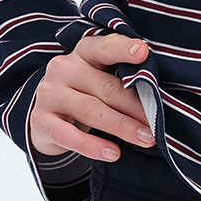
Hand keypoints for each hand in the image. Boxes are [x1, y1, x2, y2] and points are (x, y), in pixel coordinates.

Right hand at [29, 32, 154, 161]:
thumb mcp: (100, 78)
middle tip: (158, 122)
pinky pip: (68, 135)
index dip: (123, 49)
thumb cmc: (86, 92)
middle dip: (136, 106)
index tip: (143, 52)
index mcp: (84, 52)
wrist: (47, 115)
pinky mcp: (40, 121)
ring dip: (122, 126)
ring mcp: (50, 94)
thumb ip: (123, 78)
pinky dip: (92, 146)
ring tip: (146, 139)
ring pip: (91, 110)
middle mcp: (64, 68)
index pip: (105, 47)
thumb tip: (159, 97)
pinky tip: (114, 153)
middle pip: (106, 87)